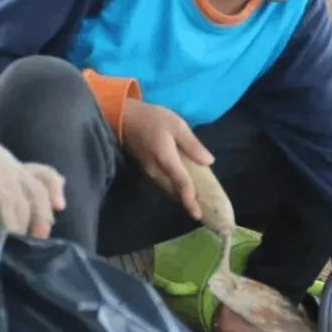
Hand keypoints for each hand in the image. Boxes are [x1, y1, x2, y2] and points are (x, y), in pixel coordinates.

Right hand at [122, 99, 213, 219]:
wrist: (123, 117)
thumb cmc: (151, 118)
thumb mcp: (177, 125)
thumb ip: (192, 145)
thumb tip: (209, 161)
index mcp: (166, 160)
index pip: (182, 184)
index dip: (191, 200)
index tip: (198, 215)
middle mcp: (156, 170)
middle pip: (174, 192)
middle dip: (186, 202)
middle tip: (201, 211)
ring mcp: (149, 171)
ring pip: (167, 189)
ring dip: (179, 196)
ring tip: (194, 201)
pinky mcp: (145, 169)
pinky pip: (162, 184)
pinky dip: (173, 188)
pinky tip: (181, 186)